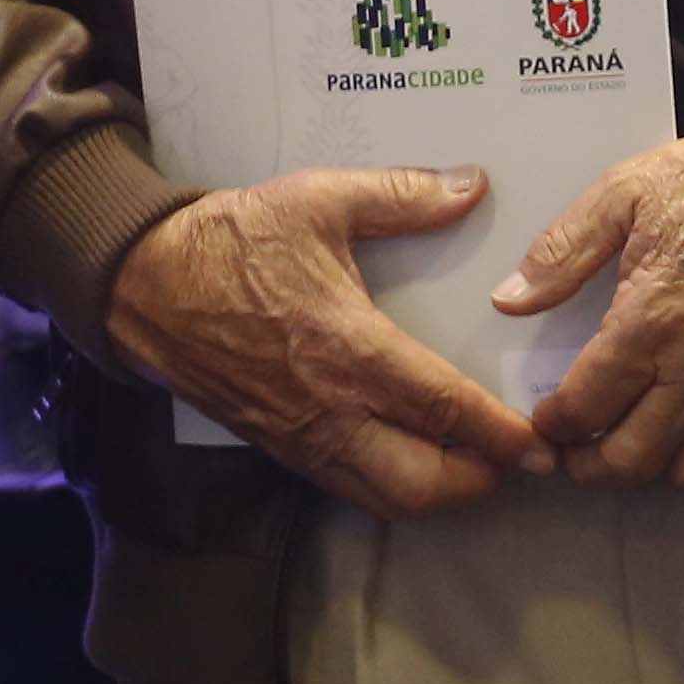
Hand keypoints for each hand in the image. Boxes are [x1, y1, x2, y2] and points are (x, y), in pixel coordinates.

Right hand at [104, 167, 554, 517]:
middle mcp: (329, 410)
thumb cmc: (234, 240)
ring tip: (479, 466)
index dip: (498, 435)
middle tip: (518, 459)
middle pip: (420, 484)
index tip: (541, 446)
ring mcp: (300, 439)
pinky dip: (392, 488)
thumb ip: (404, 196)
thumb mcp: (321, 199)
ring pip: (383, 499)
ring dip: (437, 494)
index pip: (441, 409)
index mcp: (349, 350)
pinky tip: (418, 461)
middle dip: (477, 483)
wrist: (143, 284)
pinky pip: (347, 488)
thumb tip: (474, 185)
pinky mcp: (278, 448)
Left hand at [500, 129, 683, 491]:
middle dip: (584, 463)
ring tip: (623, 437)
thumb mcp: (626, 192)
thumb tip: (509, 300)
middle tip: (570, 445)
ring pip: (677, 471)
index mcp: (651, 322)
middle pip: (625, 460)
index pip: (582, 408)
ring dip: (641, 464)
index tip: (544, 416)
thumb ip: (563, 250)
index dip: (551, 424)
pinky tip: (676, 426)